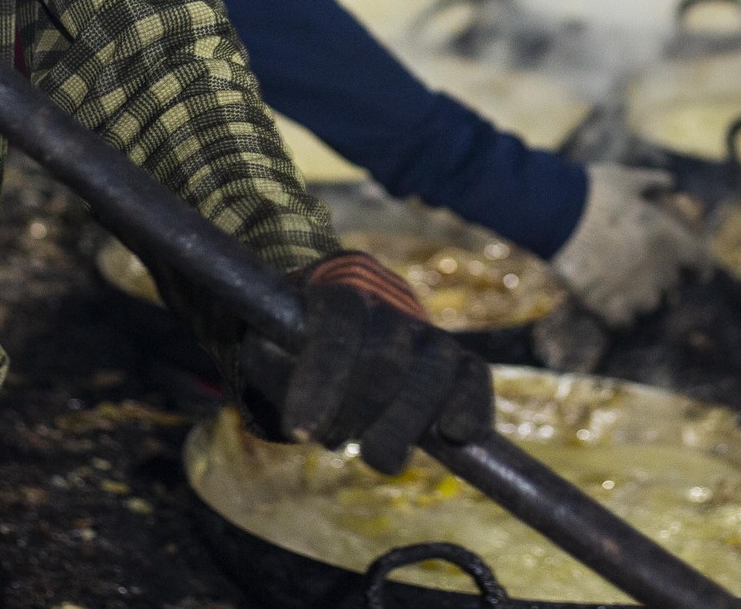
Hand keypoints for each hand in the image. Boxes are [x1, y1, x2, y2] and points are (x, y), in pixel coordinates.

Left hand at [278, 251, 491, 473]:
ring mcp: (424, 328)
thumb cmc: (286, 348)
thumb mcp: (266, 350)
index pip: (340, 323)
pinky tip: (455, 435)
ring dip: (406, 421)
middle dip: (361, 409)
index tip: (300, 434)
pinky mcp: (453, 360)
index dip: (323, 380)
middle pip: (389, 351)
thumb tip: (299, 416)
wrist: (322, 331)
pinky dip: (472, 405)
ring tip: (376, 455)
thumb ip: (278, 370)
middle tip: (334, 443)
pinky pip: (474, 376)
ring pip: (435, 365)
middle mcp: (388, 300)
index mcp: (336, 286)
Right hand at [550, 165, 704, 325]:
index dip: (701, 266)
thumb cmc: (592, 192)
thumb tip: (670, 182)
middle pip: (671, 282)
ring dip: (641, 294)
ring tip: (623, 282)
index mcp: (667, 239)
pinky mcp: (607, 306)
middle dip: (661, 273)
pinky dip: (619, 313)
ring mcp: (632, 291)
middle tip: (642, 263)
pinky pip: (624, 320)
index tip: (698, 271)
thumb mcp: (627, 179)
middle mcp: (656, 269)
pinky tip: (608, 300)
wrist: (553, 211)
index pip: (701, 262)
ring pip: (650, 303)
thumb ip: (653, 182)